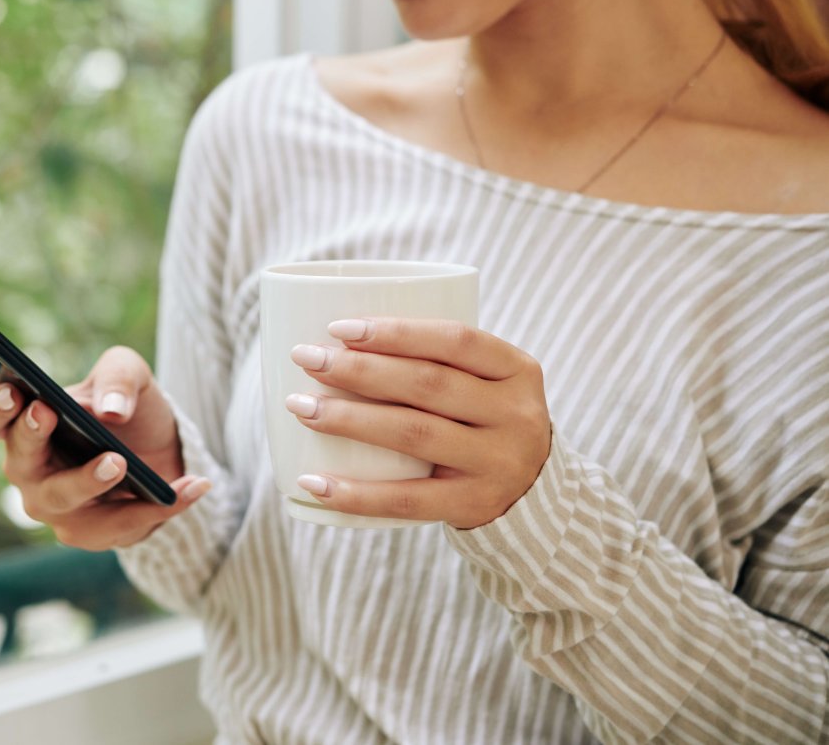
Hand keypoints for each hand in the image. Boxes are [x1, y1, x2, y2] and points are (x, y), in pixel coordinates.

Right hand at [0, 346, 210, 549]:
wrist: (161, 448)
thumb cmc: (126, 406)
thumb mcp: (128, 374)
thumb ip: (117, 378)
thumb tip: (110, 411)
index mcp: (25, 425)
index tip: (13, 391)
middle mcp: (31, 472)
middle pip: (20, 462)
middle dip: (31, 438)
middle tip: (48, 414)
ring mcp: (58, 508)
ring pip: (65, 503)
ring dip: (89, 481)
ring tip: (120, 462)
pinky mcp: (94, 533)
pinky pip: (123, 525)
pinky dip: (160, 505)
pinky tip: (194, 485)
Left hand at [285, 318, 550, 529]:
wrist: (533, 496)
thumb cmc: (483, 421)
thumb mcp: (486, 383)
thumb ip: (437, 359)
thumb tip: (335, 339)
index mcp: (517, 370)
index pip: (456, 340)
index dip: (396, 331)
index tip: (339, 327)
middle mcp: (515, 415)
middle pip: (427, 384)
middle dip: (358, 369)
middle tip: (305, 358)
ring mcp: (497, 464)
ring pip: (413, 434)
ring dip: (348, 419)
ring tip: (300, 407)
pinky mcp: (472, 505)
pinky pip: (406, 500)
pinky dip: (355, 492)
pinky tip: (313, 481)